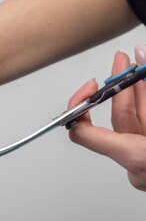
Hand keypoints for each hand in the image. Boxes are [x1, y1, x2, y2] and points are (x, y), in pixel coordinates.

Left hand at [68, 47, 145, 190]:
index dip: (81, 108)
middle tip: (125, 60)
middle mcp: (138, 165)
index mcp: (136, 158)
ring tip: (138, 66)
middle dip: (122, 85)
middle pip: (120, 119)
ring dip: (138, 93)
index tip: (91, 86)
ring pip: (137, 122)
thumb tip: (142, 55)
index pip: (84, 135)